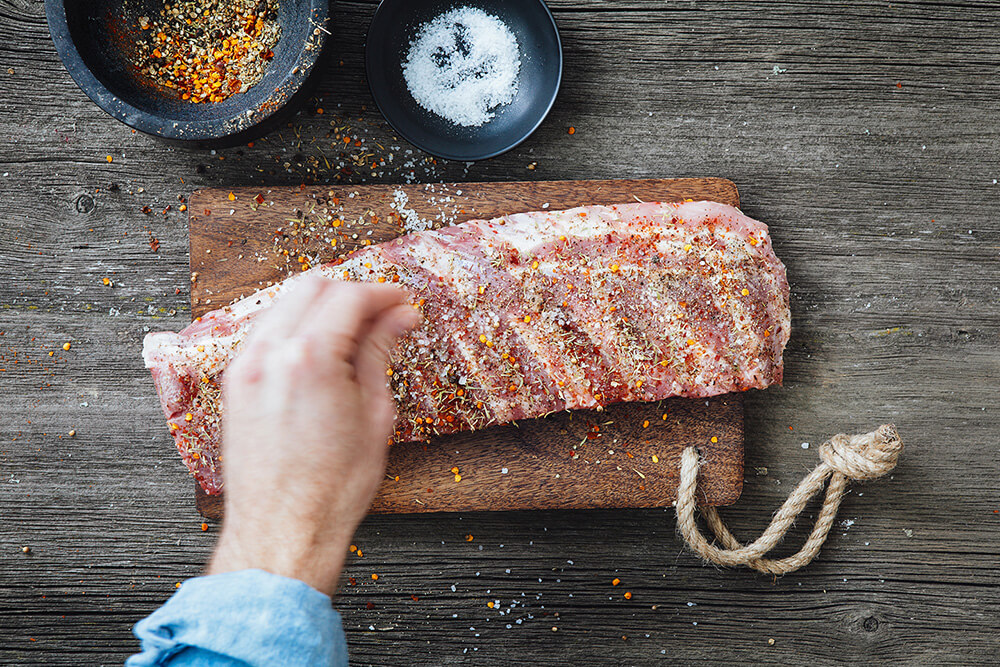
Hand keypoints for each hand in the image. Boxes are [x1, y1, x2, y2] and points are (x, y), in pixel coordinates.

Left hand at [207, 276, 418, 594]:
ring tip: (356, 330)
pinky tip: (322, 347)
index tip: (403, 304)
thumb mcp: (374, 414)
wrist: (284, 531)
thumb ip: (379, 352)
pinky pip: (267, 331)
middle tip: (385, 313)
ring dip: (322, 305)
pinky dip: (297, 326)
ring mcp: (245, 367)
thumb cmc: (330, 488)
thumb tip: (397, 319)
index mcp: (308, 358)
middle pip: (313, 287)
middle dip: (352, 291)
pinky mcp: (235, 384)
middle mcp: (268, 354)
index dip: (383, 294)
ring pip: (285, 304)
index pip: (349, 297)